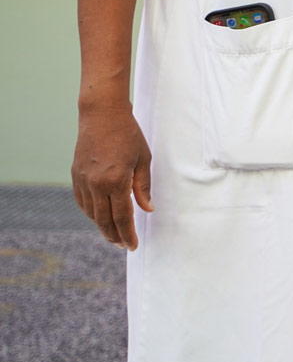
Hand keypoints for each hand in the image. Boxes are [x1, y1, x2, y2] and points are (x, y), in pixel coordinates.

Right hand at [72, 99, 151, 249]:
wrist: (101, 115)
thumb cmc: (128, 134)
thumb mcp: (143, 160)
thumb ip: (143, 187)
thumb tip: (147, 209)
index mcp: (116, 181)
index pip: (122, 217)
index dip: (127, 233)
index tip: (132, 245)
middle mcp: (96, 184)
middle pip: (104, 220)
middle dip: (114, 235)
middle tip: (123, 245)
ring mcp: (83, 181)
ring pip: (91, 213)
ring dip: (102, 226)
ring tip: (113, 234)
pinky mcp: (75, 176)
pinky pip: (82, 202)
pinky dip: (90, 213)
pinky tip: (99, 217)